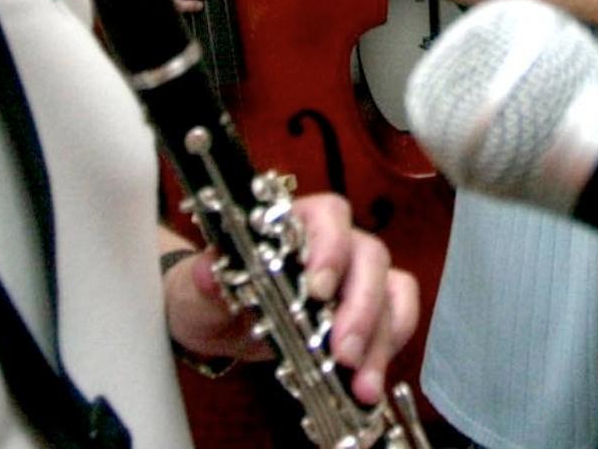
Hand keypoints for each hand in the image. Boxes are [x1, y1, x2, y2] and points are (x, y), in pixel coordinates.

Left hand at [162, 195, 419, 403]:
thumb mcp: (200, 289)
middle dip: (361, 308)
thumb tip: (211, 272)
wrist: (223, 323)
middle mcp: (337, 241)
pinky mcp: (370, 307)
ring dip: (379, 338)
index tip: (319, 289)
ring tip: (361, 383)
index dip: (331, 247)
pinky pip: (397, 316)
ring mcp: (358, 274)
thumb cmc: (215, 293)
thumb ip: (206, 280)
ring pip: (390, 290)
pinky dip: (389, 347)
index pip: (329, 215)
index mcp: (296, 223)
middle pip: (370, 256)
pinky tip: (369, 379)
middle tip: (343, 352)